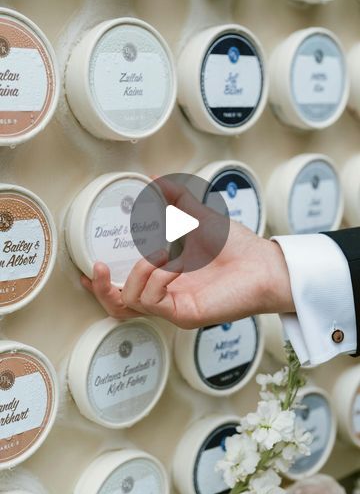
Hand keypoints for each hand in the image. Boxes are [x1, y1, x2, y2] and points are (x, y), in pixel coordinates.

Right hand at [81, 179, 294, 328]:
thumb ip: (176, 199)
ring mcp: (174, 307)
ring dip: (138, 273)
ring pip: (131, 302)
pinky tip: (173, 262)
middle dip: (102, 288)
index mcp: (165, 277)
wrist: (265, 264)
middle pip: (119, 305)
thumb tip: (154, 179)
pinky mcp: (185, 314)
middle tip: (97, 267)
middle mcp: (166, 295)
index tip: (89, 267)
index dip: (103, 283)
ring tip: (159, 253)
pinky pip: (153, 301)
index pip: (125, 287)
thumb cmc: (238, 247)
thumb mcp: (199, 216)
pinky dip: (157, 278)